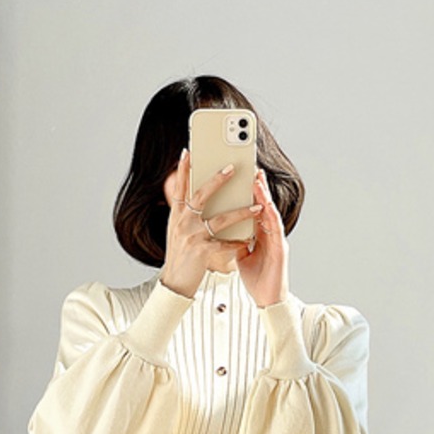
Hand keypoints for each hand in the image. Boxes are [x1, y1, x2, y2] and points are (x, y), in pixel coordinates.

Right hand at [159, 149, 264, 297]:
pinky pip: (225, 243)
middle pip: (201, 195)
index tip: (187, 151)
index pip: (180, 188)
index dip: (183, 169)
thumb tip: (194, 195)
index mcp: (176, 216)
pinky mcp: (201, 251)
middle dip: (217, 180)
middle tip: (232, 167)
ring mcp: (191, 236)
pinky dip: (238, 241)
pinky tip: (250, 238)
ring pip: (220, 219)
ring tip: (258, 206)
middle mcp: (182, 223)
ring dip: (241, 212)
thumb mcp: (177, 231)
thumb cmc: (180, 255)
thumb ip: (185, 213)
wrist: (174, 283)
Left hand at [233, 167, 287, 307]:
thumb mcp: (241, 256)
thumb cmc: (256, 279)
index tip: (240, 176)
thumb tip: (218, 228)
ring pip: (270, 213)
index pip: (253, 209)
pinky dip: (271, 215)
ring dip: (265, 196)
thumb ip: (234, 240)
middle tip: (251, 168)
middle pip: (263, 206)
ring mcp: (276, 240)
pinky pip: (276, 229)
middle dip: (258, 187)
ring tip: (258, 179)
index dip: (248, 192)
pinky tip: (266, 204)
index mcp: (259, 234)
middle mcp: (269, 234)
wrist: (267, 300)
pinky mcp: (281, 249)